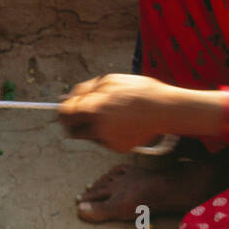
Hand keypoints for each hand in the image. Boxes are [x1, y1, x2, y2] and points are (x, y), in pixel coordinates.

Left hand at [59, 74, 176, 153]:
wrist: (164, 109)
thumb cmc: (139, 91)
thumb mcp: (110, 81)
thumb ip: (86, 90)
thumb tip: (69, 97)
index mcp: (94, 109)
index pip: (65, 114)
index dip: (63, 111)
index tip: (66, 109)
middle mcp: (98, 128)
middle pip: (72, 131)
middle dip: (74, 124)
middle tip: (84, 115)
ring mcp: (108, 140)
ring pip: (90, 136)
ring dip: (93, 127)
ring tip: (113, 115)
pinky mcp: (118, 148)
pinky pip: (105, 141)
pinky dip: (109, 133)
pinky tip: (124, 123)